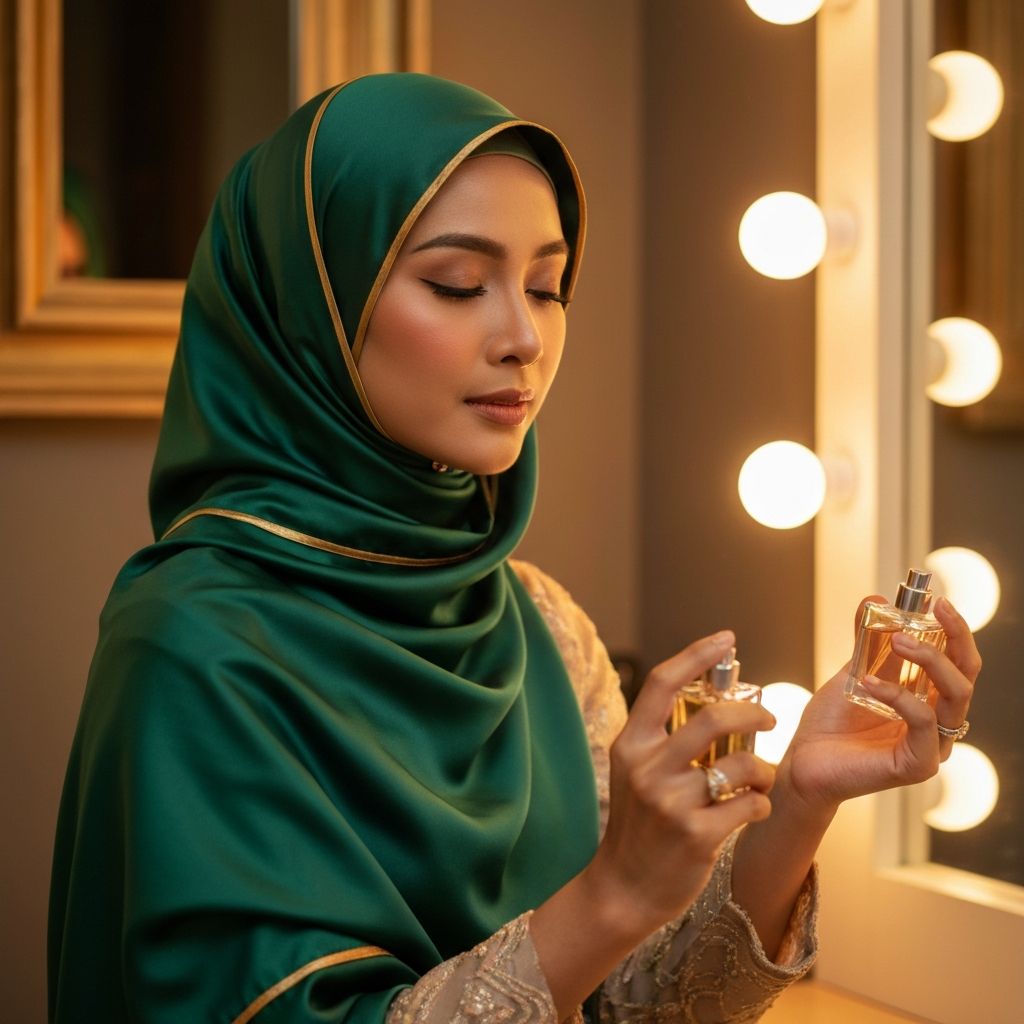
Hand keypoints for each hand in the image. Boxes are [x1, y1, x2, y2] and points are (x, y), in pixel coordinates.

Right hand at [588, 630, 776, 935]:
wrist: (623, 888)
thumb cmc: (639, 825)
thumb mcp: (635, 772)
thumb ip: (664, 739)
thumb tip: (713, 701)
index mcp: (631, 744)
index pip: (663, 682)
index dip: (697, 654)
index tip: (726, 638)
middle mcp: (646, 768)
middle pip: (711, 719)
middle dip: (752, 714)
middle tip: (769, 720)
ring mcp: (670, 803)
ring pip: (739, 766)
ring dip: (763, 771)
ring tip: (762, 780)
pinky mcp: (695, 836)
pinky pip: (748, 805)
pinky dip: (760, 804)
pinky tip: (753, 810)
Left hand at [781, 595, 980, 813]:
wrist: (805, 761)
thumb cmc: (831, 723)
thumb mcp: (854, 672)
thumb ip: (869, 641)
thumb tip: (877, 599)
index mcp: (930, 701)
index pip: (959, 663)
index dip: (956, 631)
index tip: (938, 601)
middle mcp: (938, 724)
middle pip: (968, 676)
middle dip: (955, 638)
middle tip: (932, 612)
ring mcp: (932, 746)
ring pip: (956, 696)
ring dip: (930, 660)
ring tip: (898, 640)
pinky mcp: (918, 765)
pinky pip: (923, 723)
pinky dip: (899, 696)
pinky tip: (869, 682)